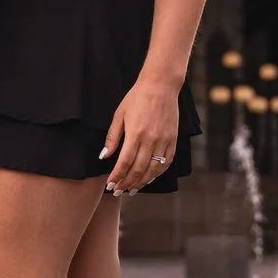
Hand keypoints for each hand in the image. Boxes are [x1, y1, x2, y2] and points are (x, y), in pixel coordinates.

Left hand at [102, 80, 179, 194]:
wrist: (161, 86)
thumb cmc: (137, 98)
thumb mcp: (119, 115)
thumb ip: (112, 137)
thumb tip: (104, 156)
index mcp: (135, 134)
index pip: (124, 163)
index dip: (116, 176)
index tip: (110, 185)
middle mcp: (151, 140)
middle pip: (138, 170)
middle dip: (127, 183)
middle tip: (118, 191)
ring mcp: (164, 141)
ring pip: (153, 170)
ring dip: (142, 182)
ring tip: (132, 189)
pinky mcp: (173, 140)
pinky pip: (166, 162)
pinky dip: (157, 173)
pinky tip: (149, 178)